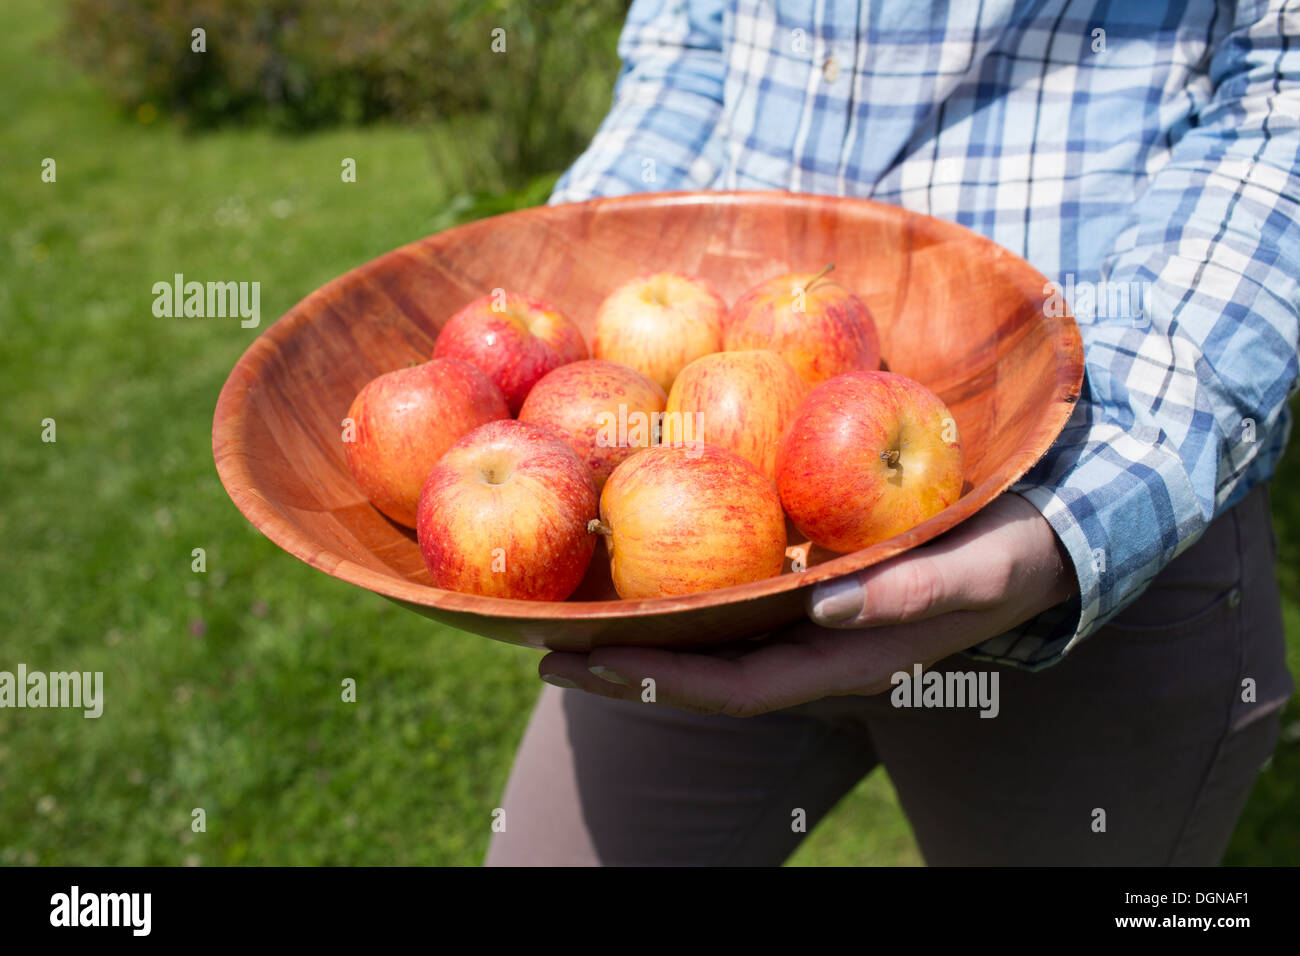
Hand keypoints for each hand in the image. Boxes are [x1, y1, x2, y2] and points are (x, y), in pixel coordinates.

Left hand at [538, 493, 1077, 715]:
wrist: (1047, 534)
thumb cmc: (1017, 554)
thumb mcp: (981, 570)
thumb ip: (916, 593)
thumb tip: (828, 607)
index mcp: (846, 659)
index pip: (732, 688)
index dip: (655, 681)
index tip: (577, 660)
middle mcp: (816, 647)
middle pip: (702, 671)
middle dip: (625, 666)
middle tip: (543, 644)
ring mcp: (812, 619)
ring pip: (713, 636)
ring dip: (646, 630)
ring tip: (574, 610)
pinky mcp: (815, 583)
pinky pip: (736, 593)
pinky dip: (685, 585)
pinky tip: (649, 557)